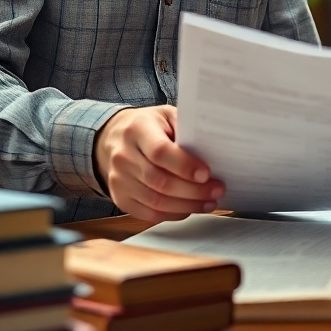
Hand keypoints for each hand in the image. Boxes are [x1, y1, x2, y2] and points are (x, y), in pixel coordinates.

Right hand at [93, 105, 224, 222]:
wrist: (114, 137)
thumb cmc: (149, 125)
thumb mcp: (167, 115)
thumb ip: (186, 129)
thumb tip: (213, 150)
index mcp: (137, 129)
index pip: (160, 152)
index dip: (185, 166)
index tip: (206, 174)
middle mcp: (123, 155)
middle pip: (160, 181)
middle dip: (194, 190)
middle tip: (217, 190)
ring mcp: (119, 179)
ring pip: (155, 201)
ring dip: (187, 206)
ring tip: (209, 202)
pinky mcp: (120, 197)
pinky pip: (148, 213)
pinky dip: (172, 214)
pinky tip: (189, 209)